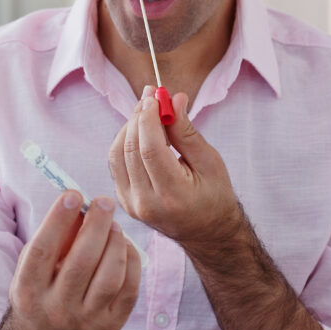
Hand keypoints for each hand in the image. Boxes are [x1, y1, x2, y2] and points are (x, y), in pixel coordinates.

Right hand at [0, 190, 140, 329]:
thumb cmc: (40, 288)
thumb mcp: (32, 266)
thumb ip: (53, 237)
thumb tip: (80, 202)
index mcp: (28, 291)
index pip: (42, 251)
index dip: (57, 220)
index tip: (72, 193)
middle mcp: (56, 309)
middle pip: (81, 262)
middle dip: (96, 225)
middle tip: (103, 202)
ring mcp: (85, 321)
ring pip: (110, 276)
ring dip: (115, 242)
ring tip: (113, 225)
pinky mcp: (110, 326)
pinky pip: (129, 289)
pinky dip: (131, 261)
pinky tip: (123, 246)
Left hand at [108, 86, 243, 246]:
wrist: (207, 234)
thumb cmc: (214, 196)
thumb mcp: (210, 162)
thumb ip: (187, 132)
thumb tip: (173, 100)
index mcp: (173, 195)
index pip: (149, 149)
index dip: (147, 118)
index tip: (153, 95)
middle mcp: (147, 203)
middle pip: (131, 149)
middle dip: (138, 116)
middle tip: (150, 95)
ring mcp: (131, 205)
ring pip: (117, 154)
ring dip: (129, 126)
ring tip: (146, 110)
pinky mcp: (124, 201)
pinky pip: (116, 164)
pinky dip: (125, 141)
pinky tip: (139, 131)